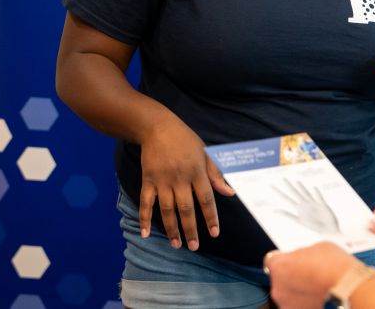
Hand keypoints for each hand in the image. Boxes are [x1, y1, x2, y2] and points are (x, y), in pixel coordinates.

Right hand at [137, 115, 234, 250]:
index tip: (214, 233)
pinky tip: (145, 233)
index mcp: (197, 172)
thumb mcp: (206, 153)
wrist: (157, 128)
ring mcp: (162, 180)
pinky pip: (146, 202)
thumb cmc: (186, 140)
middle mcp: (180, 178)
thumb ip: (217, 174)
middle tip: (193, 247)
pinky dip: (144, 218)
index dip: (211, 217)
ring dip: (171, 228)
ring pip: (167, 209)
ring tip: (176, 244)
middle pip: (186, 208)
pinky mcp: (148, 180)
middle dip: (190, 229)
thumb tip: (230, 192)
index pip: (206, 199)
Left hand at [265, 242, 355, 308]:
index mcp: (278, 266)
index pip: (271, 261)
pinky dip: (306, 302)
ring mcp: (287, 304)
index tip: (289, 261)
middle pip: (280, 280)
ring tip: (316, 286)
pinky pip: (299, 305)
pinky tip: (319, 295)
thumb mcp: (317, 248)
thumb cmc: (333, 266)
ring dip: (298, 291)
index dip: (282, 260)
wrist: (346, 286)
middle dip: (292, 277)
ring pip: (289, 295)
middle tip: (308, 273)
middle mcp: (278, 287)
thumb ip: (304, 255)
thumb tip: (305, 259)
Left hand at [274, 178, 339, 234]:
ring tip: (296, 182)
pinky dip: (316, 192)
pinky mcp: (322, 204)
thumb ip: (288, 215)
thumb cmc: (315, 228)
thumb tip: (274, 211)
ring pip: (306, 193)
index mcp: (299, 208)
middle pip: (295, 193)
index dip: (279, 193)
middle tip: (282, 178)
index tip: (271, 187)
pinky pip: (318, 196)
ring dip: (301, 187)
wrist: (328, 230)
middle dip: (288, 186)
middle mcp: (305, 205)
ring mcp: (313, 204)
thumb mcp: (299, 221)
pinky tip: (314, 188)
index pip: (286, 198)